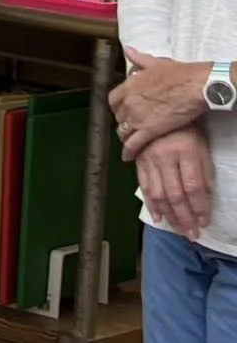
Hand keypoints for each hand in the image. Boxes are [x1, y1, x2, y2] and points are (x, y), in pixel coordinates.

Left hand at [112, 49, 212, 157]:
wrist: (194, 86)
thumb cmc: (179, 74)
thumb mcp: (155, 63)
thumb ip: (138, 59)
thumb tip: (128, 50)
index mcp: (129, 87)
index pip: (113, 100)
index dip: (118, 106)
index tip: (123, 110)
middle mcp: (129, 102)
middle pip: (118, 117)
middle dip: (123, 121)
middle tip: (131, 125)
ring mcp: (137, 117)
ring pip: (124, 131)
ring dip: (126, 136)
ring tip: (130, 140)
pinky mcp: (149, 130)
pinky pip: (134, 144)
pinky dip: (129, 151)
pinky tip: (128, 157)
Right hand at [136, 123, 214, 238]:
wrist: (157, 107)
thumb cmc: (186, 127)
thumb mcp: (202, 146)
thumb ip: (204, 172)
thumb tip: (205, 197)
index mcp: (186, 152)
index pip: (193, 187)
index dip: (199, 208)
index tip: (204, 223)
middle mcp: (165, 157)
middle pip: (175, 194)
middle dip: (184, 218)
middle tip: (191, 235)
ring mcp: (149, 159)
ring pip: (158, 194)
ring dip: (169, 215)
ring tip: (178, 230)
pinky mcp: (138, 160)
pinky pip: (143, 185)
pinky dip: (150, 203)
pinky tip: (157, 217)